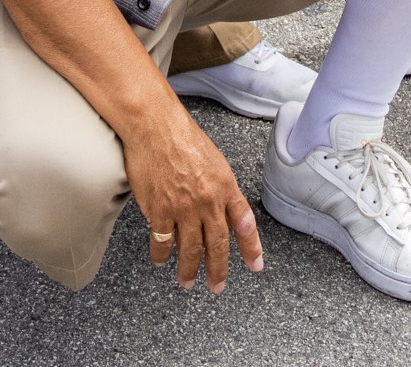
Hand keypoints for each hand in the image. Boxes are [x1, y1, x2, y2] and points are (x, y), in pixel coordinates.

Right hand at [124, 102, 263, 292]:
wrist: (154, 124)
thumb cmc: (181, 135)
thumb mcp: (213, 160)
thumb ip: (219, 188)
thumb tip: (218, 212)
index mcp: (225, 186)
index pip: (244, 223)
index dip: (251, 247)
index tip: (256, 265)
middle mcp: (208, 201)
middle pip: (217, 245)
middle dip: (218, 270)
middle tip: (217, 285)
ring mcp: (184, 208)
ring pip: (190, 250)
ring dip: (189, 270)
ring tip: (187, 281)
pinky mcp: (160, 210)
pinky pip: (163, 242)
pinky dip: (161, 255)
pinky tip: (161, 260)